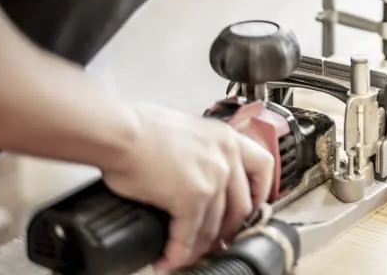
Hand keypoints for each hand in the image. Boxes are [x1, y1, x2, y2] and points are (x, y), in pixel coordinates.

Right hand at [100, 103, 274, 270]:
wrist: (123, 131)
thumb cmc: (143, 128)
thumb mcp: (190, 132)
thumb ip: (202, 153)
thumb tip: (194, 175)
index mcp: (228, 139)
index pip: (263, 167)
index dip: (260, 193)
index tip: (251, 207)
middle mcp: (228, 157)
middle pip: (242, 205)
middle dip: (228, 230)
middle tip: (213, 241)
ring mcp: (214, 178)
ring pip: (216, 226)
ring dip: (199, 247)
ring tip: (184, 256)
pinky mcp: (192, 197)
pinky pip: (189, 235)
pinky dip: (178, 252)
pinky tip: (168, 258)